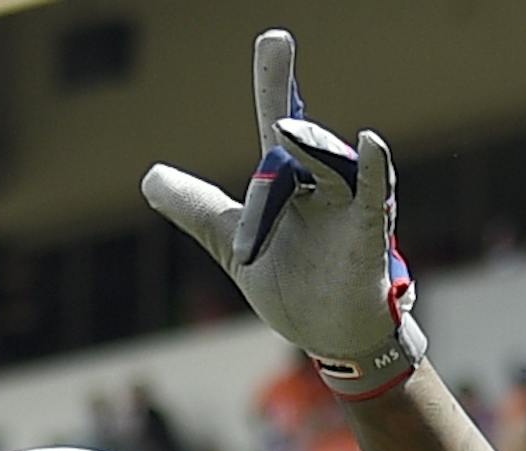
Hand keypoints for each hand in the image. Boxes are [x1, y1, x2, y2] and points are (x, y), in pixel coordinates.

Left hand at [141, 28, 425, 399]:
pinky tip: (371, 141)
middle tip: (273, 44)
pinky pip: (373, 199)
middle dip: (284, 94)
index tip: (274, 37)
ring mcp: (346, 209)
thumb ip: (197, 209)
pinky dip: (375, 171)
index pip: (277, 123)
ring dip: (310, 143)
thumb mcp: (233, 244)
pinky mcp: (365, 239)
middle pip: (300, 136)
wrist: (330, 338)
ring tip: (284, 127)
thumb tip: (150, 177)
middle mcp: (321, 186)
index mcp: (290, 183)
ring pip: (330, 164)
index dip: (274, 81)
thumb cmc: (293, 287)